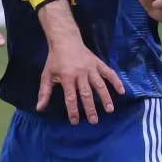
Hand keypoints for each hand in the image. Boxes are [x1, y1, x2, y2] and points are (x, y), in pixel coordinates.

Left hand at [34, 1, 124, 124]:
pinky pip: (109, 73)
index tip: (75, 122)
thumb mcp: (47, 75)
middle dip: (90, 108)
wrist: (65, 40)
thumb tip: (39, 108)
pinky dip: (116, 81)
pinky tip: (122, 91)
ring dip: (105, 97)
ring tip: (109, 110)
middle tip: (94, 121)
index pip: (70, 97)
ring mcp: (91, 68)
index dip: (73, 110)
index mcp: (67, 77)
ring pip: (99, 84)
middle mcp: (80, 73)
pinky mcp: (98, 63)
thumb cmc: (55, 60)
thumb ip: (44, 92)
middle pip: (86, 93)